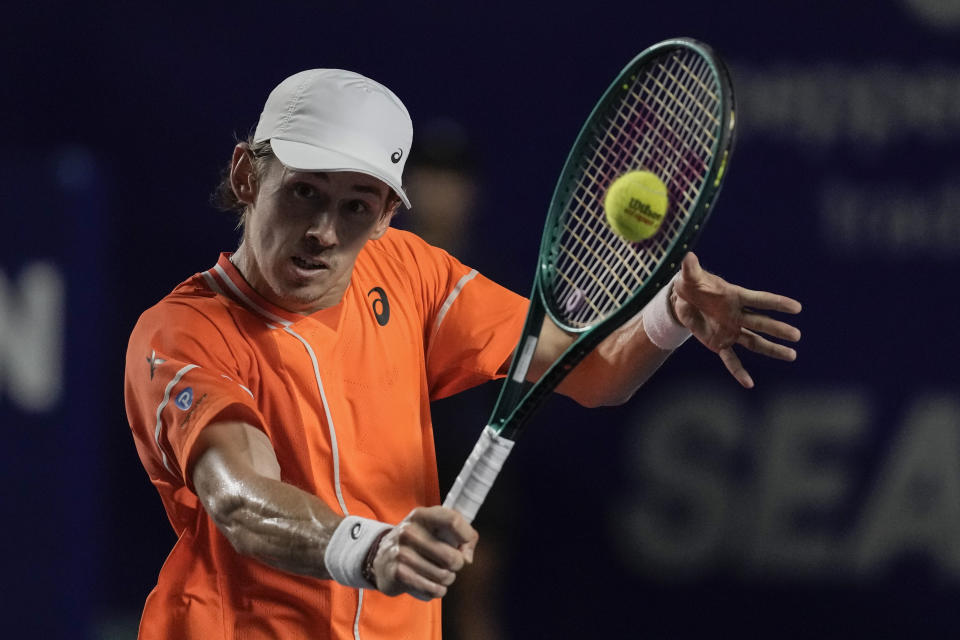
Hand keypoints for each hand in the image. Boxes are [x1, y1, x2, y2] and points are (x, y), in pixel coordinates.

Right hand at [370, 506, 477, 600]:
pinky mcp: (398, 573)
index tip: (465, 547)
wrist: (381, 558)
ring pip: (443, 576)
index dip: (467, 537)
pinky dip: (437, 590)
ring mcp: (401, 552)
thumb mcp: (435, 529)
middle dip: (457, 565)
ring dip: (447, 579)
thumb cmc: (418, 543)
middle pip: (451, 556)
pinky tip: (432, 585)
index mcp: (421, 516)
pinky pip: (432, 589)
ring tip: (439, 574)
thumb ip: (461, 535)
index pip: (453, 520)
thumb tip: (467, 558)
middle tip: (449, 564)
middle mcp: (409, 531)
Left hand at [671, 252, 800, 387]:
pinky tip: (749, 384)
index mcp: (735, 297)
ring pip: (755, 342)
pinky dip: (738, 372)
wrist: (682, 301)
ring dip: (772, 349)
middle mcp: (737, 315)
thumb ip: (691, 269)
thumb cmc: (691, 285)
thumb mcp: (689, 277)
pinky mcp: (720, 344)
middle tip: (796, 335)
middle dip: (777, 329)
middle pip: (761, 323)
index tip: (796, 307)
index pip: (759, 300)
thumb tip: (688, 257)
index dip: (777, 303)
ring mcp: (731, 331)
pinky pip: (731, 360)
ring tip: (792, 355)